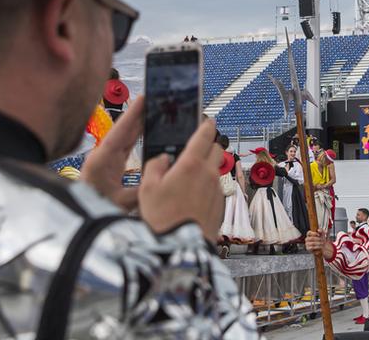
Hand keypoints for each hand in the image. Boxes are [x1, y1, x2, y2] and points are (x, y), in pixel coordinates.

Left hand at [79, 95, 145, 211]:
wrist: (81, 220)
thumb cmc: (96, 209)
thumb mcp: (122, 202)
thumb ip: (142, 190)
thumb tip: (161, 177)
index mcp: (102, 160)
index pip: (120, 132)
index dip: (132, 115)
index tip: (144, 98)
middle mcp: (103, 155)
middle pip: (123, 130)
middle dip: (138, 115)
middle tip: (155, 99)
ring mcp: (106, 159)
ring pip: (125, 137)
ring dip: (139, 125)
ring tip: (154, 110)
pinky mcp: (110, 165)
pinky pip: (126, 146)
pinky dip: (136, 137)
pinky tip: (147, 130)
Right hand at [138, 116, 224, 242]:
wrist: (180, 249)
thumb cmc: (162, 219)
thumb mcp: (147, 188)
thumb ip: (155, 166)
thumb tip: (163, 159)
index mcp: (191, 164)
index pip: (205, 134)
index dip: (206, 124)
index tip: (207, 120)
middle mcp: (209, 174)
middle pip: (216, 148)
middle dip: (208, 144)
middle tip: (195, 147)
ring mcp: (217, 190)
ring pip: (216, 169)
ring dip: (207, 167)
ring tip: (189, 177)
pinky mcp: (220, 206)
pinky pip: (216, 188)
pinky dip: (207, 187)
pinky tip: (192, 197)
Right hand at [304, 229, 334, 260]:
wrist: (323, 248)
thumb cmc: (321, 240)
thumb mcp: (323, 234)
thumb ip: (321, 231)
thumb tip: (318, 230)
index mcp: (309, 235)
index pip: (309, 232)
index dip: (314, 233)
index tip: (319, 235)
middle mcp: (307, 239)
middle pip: (311, 238)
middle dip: (318, 239)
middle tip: (322, 240)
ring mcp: (307, 244)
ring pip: (312, 243)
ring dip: (318, 243)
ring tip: (322, 243)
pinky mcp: (308, 248)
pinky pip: (312, 247)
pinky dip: (317, 247)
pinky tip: (320, 247)